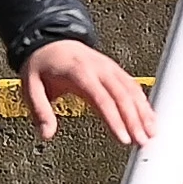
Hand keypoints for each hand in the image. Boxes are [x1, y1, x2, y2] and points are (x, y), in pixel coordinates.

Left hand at [23, 36, 153, 145]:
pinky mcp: (114, 71)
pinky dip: (143, 103)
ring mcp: (109, 68)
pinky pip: (133, 86)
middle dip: (134, 120)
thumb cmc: (41, 65)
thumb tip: (46, 134)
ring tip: (151, 134)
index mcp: (79, 72)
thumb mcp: (31, 86)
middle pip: (122, 95)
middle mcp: (98, 69)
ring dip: (143, 112)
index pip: (101, 98)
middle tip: (142, 141)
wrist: (50, 41)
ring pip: (132, 90)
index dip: (114, 119)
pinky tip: (150, 119)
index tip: (123, 138)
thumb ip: (40, 110)